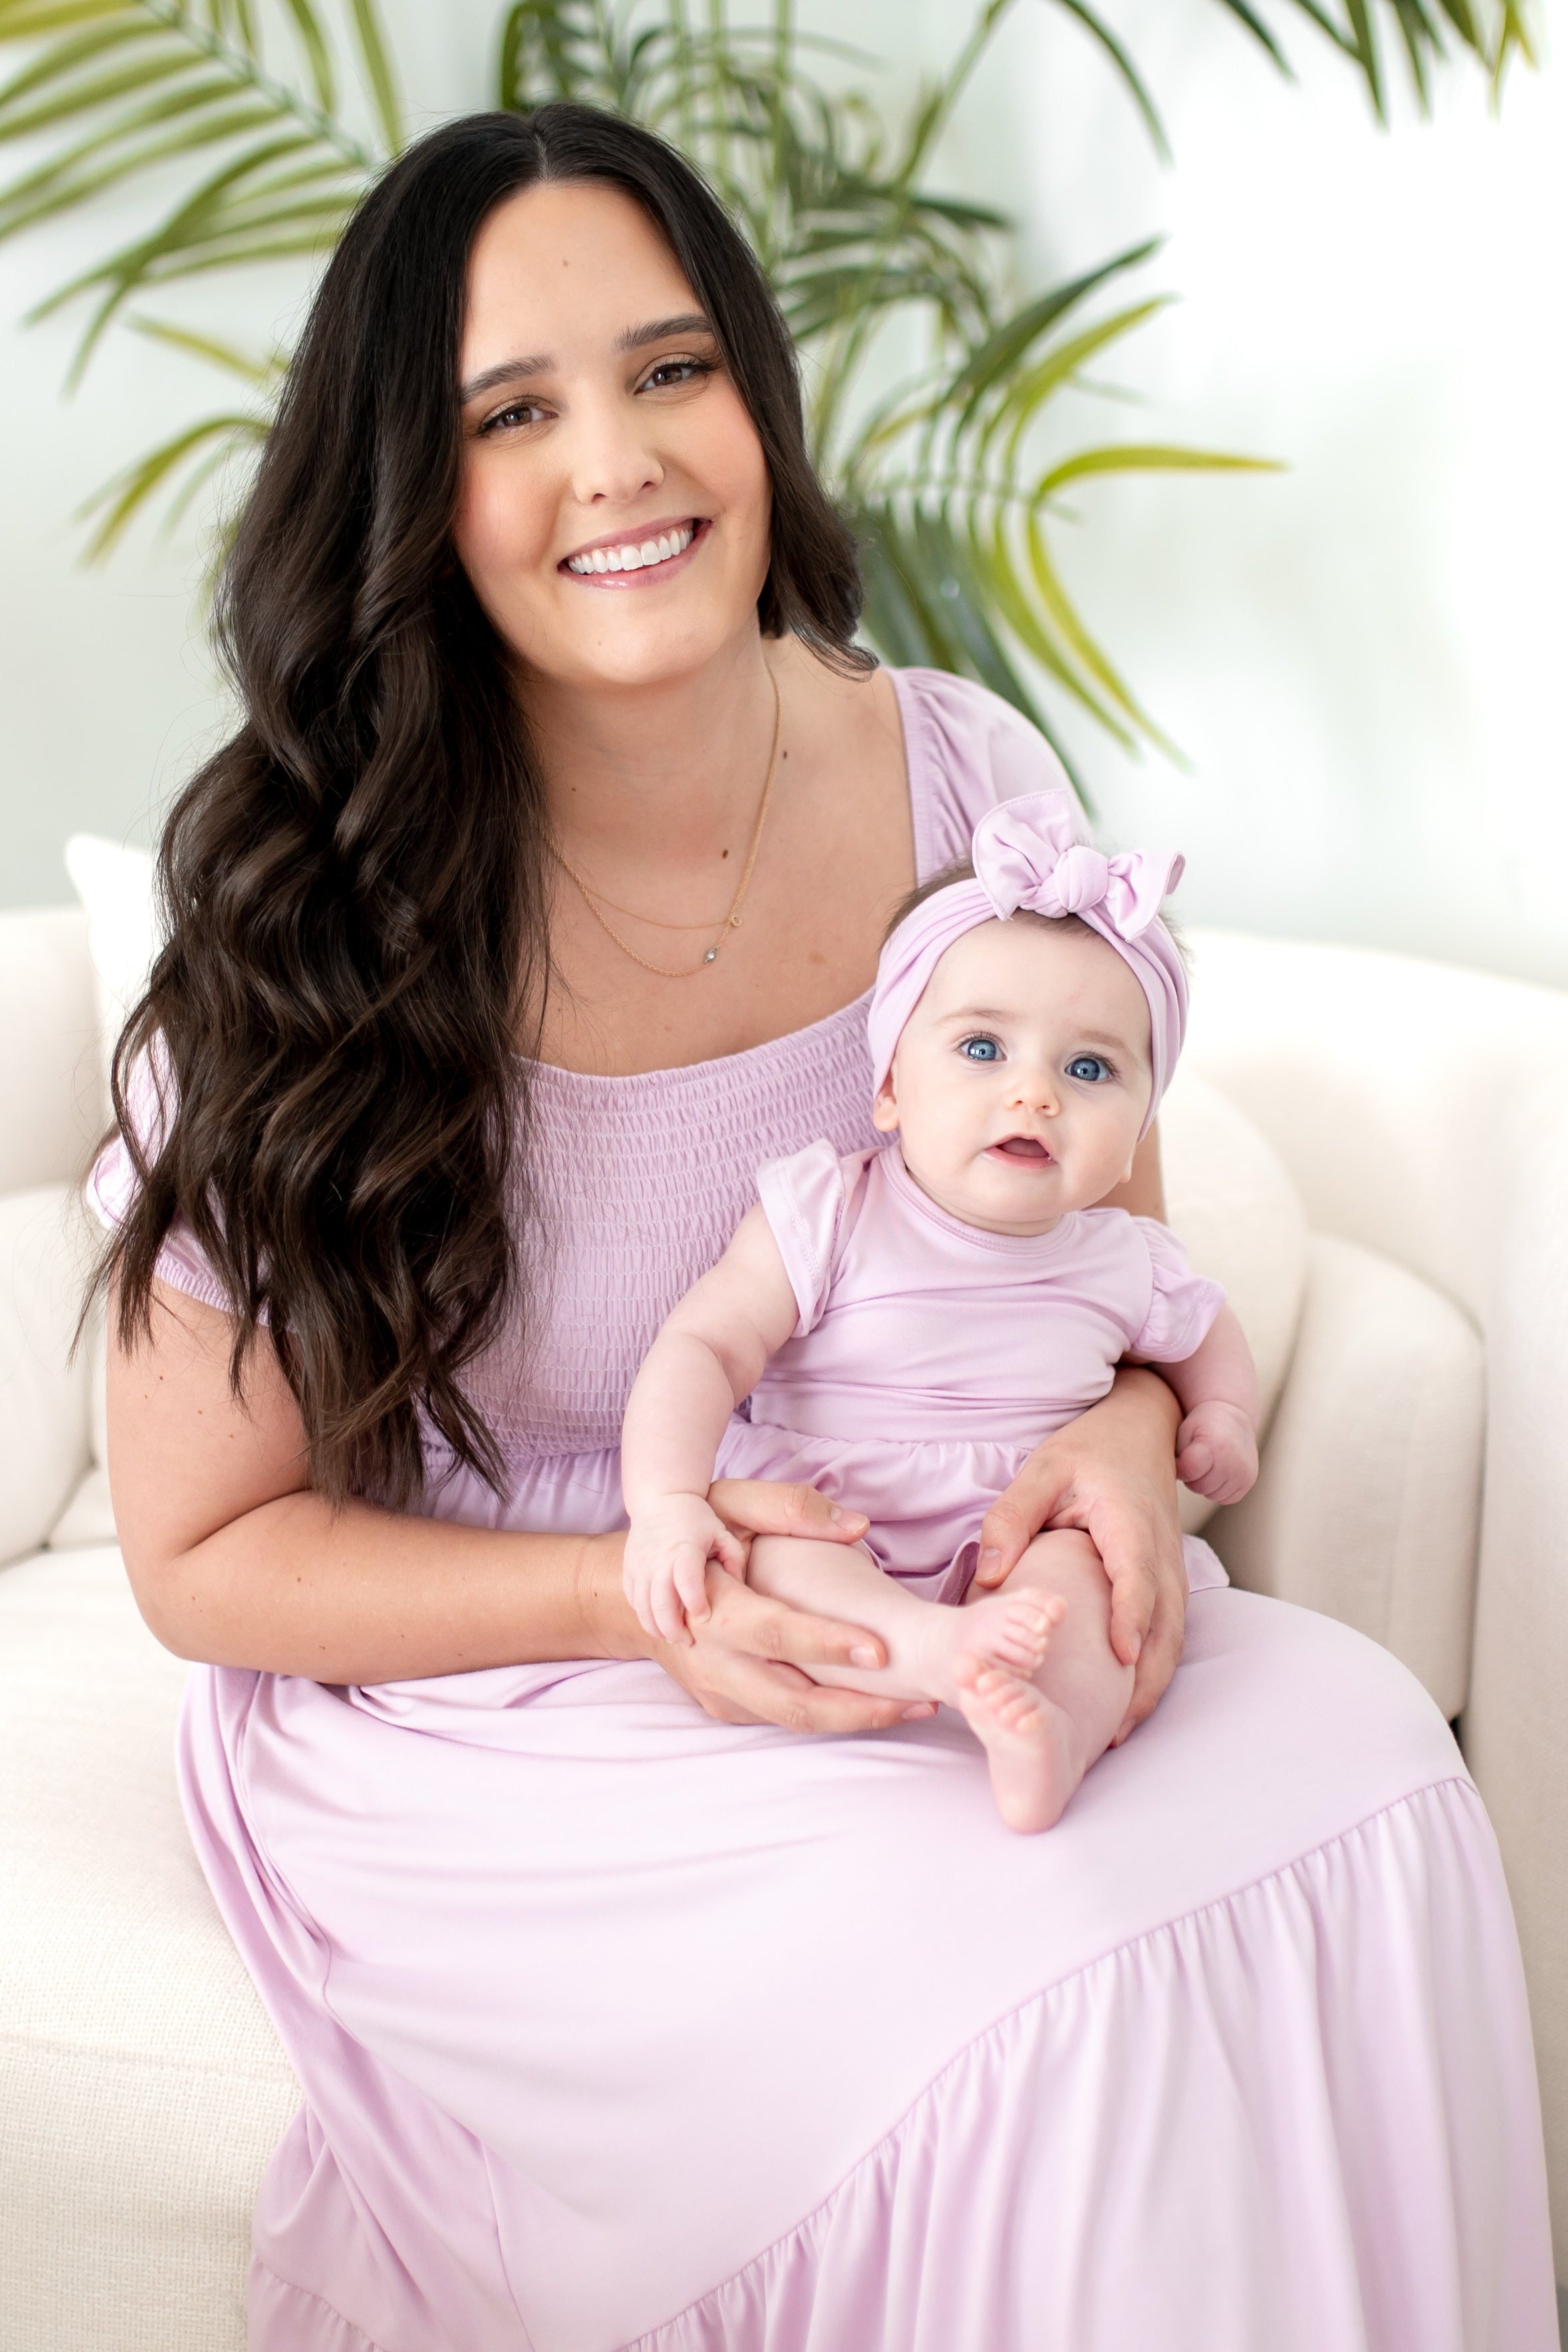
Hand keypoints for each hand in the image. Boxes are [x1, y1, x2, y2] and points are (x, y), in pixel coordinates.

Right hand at [616, 1478, 934, 1734]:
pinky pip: (782, 1717)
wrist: (626, 1594)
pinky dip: (830, 1715)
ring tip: (913, 1706)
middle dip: (860, 1707)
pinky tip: (874, 1703)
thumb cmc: (688, 1537)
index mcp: (714, 1610)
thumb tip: (857, 1524)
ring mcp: (720, 1690)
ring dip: (855, 1719)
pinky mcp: (726, 1706)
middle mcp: (715, 1661)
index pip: (776, 1634)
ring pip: (792, 1720)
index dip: (827, 1643)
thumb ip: (789, 1508)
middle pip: (792, 1702)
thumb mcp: (728, 1502)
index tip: (880, 1647)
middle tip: (918, 1698)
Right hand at [623, 1493, 747, 1644]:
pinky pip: (633, 1599)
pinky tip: (658, 1621)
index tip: (704, 1616)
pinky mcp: (629, 1569)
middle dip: (673, 1628)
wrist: (660, 1499)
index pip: (687, 1581)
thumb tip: (737, 1586)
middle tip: (687, 1641)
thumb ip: (734, 1558)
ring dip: (656, 1627)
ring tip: (672, 1636)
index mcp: (684, 1549)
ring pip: (642, 1607)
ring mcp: (639, 1565)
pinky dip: (644, 1615)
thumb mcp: (720, 1532)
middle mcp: (658, 1559)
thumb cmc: (695, 1519)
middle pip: (659, 1603)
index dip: (695, 1603)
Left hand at [970, 1368, 1184, 1743]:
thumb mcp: (1044, 1470)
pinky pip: (1168, 1635)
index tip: (1120, 1660)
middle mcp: (1161, 1553)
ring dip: (1150, 1687)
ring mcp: (1171, 1571)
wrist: (1142, 1430)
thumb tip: (989, 1576)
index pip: (1138, 1575)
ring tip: (1115, 1733)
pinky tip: (1125, 1705)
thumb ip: (1013, 1517)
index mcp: (1130, 1522)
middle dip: (1144, 1680)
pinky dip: (1153, 1672)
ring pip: (1172, 1638)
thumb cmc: (1090, 1450)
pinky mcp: (1168, 1584)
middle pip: (1166, 1625)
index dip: (1131, 1618)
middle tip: (1110, 1730)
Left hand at [1175, 1400, 1257, 1506]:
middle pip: (1199, 1487)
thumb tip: (1172, 1483)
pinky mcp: (1249, 1481)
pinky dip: (1219, 1489)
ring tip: (1209, 1463)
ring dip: (1206, 1484)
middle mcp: (1232, 1461)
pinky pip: (1226, 1498)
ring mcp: (1243, 1473)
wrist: (1233, 1420)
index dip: (1181, 1467)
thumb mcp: (1185, 1432)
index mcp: (1213, 1446)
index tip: (1182, 1457)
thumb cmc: (1203, 1425)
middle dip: (1192, 1477)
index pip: (1188, 1472)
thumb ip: (1178, 1457)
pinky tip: (1219, 1471)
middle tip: (1196, 1460)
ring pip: (1212, 1495)